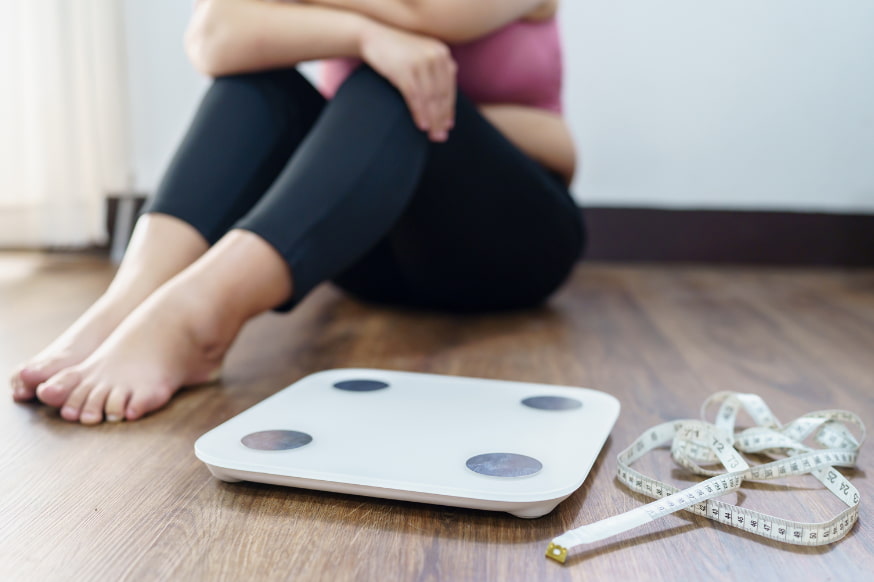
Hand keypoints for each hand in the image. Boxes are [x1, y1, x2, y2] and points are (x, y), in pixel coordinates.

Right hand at [359, 22, 456, 141]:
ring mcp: (420, 62)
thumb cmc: (397, 53)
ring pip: (430, 98)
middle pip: (441, 95)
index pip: (449, 88)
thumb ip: (435, 74)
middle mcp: (435, 56)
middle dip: (441, 119)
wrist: (373, 35)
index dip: (449, 109)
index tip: (448, 127)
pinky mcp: (405, 69)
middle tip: (440, 137)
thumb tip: (446, 106)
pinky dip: (419, 113)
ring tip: (433, 136)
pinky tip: (422, 126)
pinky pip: (415, 96)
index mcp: (443, 54)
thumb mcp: (421, 58)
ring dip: (432, 120)